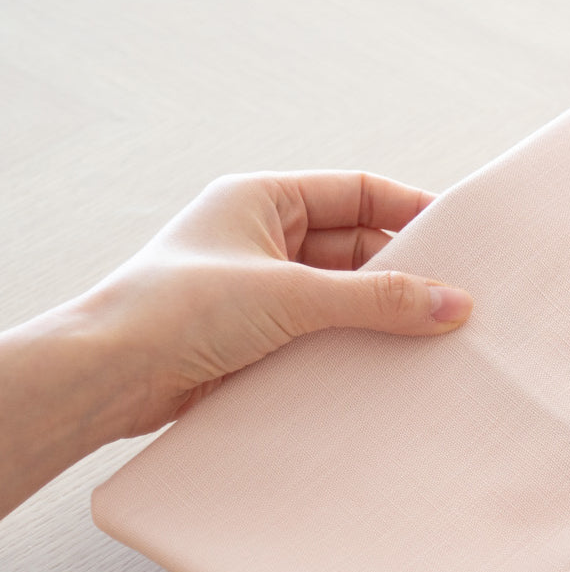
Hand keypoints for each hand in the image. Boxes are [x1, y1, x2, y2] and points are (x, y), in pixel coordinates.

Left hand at [80, 170, 471, 437]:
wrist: (108, 377)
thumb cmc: (177, 311)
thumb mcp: (291, 295)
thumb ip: (377, 299)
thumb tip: (453, 303)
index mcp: (262, 199)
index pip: (357, 194)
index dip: (409, 212)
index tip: (460, 239)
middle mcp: (262, 238)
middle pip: (357, 247)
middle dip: (403, 274)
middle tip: (454, 302)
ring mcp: (261, 290)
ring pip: (343, 295)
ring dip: (380, 315)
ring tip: (431, 338)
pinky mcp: (258, 338)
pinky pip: (324, 333)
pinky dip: (354, 346)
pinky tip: (387, 365)